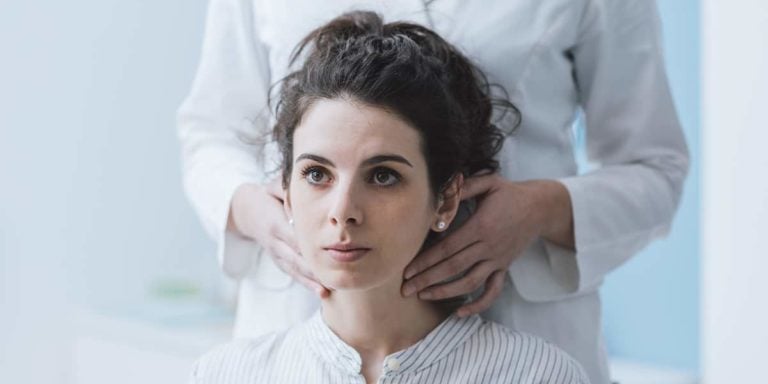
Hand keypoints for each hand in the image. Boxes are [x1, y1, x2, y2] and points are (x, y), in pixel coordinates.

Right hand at [230, 179, 329, 297]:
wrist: (246, 212)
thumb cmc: (267, 196)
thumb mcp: (274, 188)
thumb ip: (287, 191)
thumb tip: (304, 196)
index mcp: (275, 223)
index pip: (294, 237)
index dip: (308, 246)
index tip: (327, 253)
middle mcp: (274, 242)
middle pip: (295, 258)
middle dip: (312, 270)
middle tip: (332, 279)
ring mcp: (275, 253)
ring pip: (294, 269)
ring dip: (310, 282)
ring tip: (326, 292)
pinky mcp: (278, 261)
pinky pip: (292, 274)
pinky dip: (306, 283)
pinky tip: (321, 293)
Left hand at [401, 175, 572, 316]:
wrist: (540, 208)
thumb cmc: (509, 194)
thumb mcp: (487, 183)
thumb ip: (463, 188)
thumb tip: (439, 196)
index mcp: (480, 226)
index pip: (447, 248)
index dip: (426, 260)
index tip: (408, 270)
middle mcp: (488, 246)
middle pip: (453, 267)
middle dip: (427, 279)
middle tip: (406, 289)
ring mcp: (497, 260)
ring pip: (470, 282)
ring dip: (445, 292)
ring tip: (424, 296)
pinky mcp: (504, 267)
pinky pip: (493, 291)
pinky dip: (478, 304)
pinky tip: (461, 312)